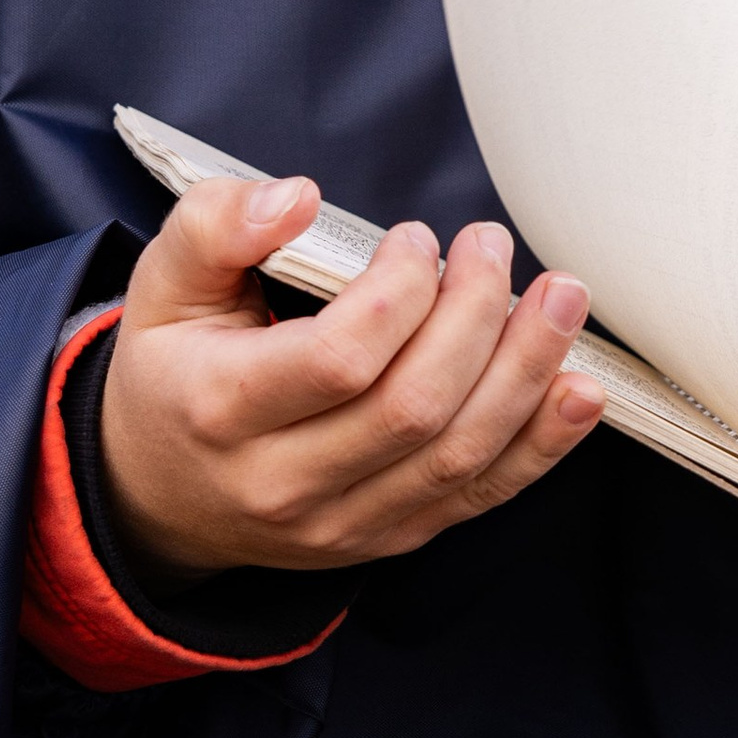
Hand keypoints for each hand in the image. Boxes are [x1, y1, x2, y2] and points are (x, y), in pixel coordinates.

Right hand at [98, 176, 601, 576]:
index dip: (399, 293)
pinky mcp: (389, 540)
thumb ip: (216, 224)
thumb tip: (300, 197)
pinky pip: (479, 497)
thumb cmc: (174, 370)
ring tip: (562, 300)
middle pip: (412, 408)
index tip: (415, 239)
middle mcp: (283, 484)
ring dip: (526, 374)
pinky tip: (578, 389)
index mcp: (222, 410)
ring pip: (457, 457)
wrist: (159, 493)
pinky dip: (541, 444)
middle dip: (476, 318)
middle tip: (491, 247)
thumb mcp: (163, 285)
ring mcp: (342, 524)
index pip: (339, 360)